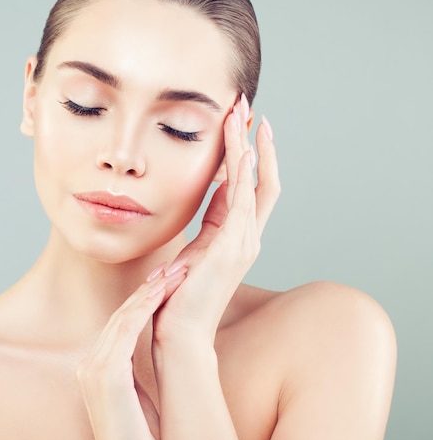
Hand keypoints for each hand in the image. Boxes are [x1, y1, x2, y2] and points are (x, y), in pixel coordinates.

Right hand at [77, 266, 186, 439]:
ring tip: (175, 272)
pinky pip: (125, 330)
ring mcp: (95, 367)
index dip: (145, 299)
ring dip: (151, 291)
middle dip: (150, 287)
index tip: (168, 280)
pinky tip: (162, 292)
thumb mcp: (136, 397)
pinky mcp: (105, 375)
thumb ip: (133, 371)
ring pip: (124, 316)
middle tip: (174, 265)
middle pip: (122, 313)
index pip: (122, 322)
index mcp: (98, 366)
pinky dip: (144, 308)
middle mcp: (91, 362)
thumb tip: (151, 352)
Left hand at [154, 94, 279, 344]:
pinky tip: (242, 148)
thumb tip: (205, 196)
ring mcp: (244, 242)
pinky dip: (245, 173)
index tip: (238, 123)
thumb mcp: (192, 252)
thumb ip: (205, 226)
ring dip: (249, 147)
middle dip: (254, 141)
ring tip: (243, 114)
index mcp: (235, 236)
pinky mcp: (232, 247)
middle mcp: (247, 236)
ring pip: (256, 183)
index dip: (245, 153)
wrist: (180, 334)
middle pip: (260, 178)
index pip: (248, 186)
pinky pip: (245, 201)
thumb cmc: (179, 297)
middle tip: (246, 105)